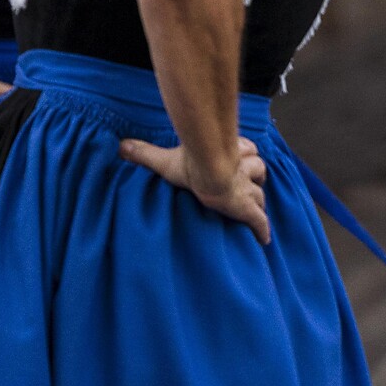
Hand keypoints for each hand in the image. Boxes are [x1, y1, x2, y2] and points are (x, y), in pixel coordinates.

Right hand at [119, 135, 271, 244]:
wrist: (208, 170)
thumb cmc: (190, 164)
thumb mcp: (163, 159)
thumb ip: (144, 153)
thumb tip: (122, 146)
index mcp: (226, 156)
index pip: (244, 151)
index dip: (242, 155)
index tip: (236, 162)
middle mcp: (240, 171)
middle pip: (257, 170)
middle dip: (253, 177)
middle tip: (246, 186)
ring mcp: (246, 191)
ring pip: (260, 194)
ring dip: (257, 199)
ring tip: (253, 207)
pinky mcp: (247, 209)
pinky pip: (259, 221)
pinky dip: (262, 230)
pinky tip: (264, 239)